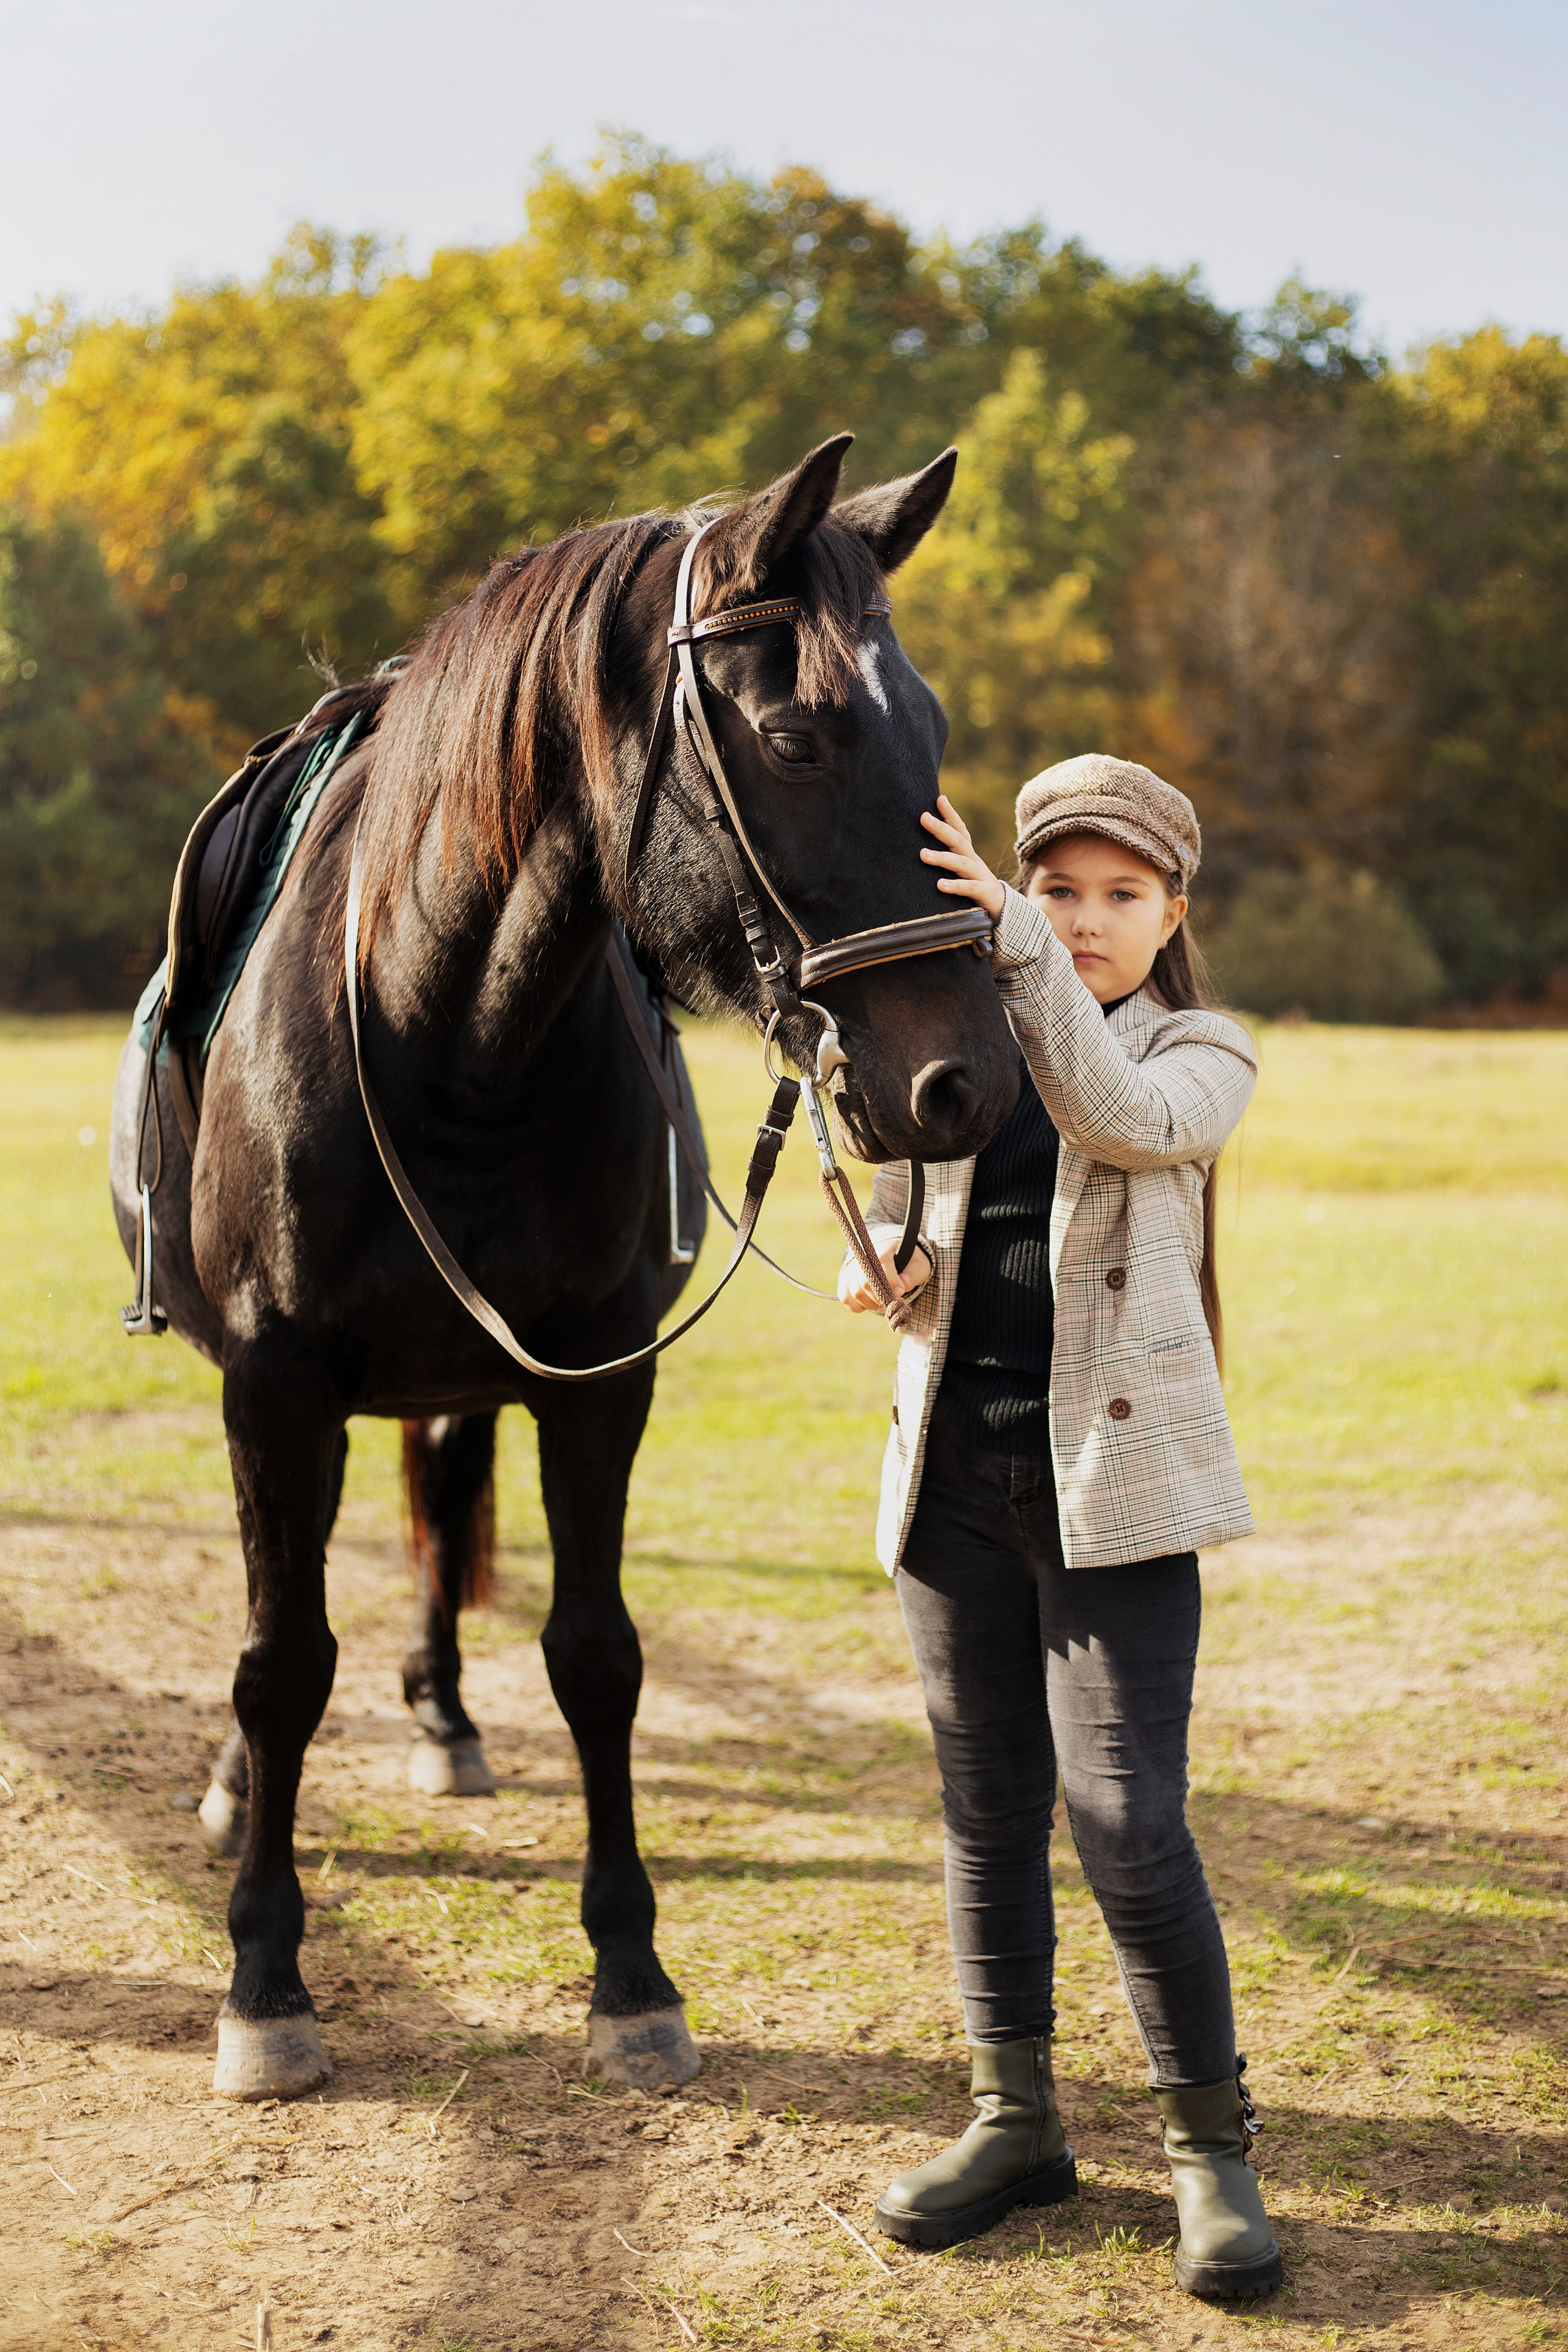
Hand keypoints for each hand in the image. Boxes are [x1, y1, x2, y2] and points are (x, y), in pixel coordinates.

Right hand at [837, 1241, 933, 1314]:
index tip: (901, 1292)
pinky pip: (846, 1298)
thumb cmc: (908, 1263)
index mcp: (883, 1248)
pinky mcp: (846, 1281)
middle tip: (894, 1301)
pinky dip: (859, 1306)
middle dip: (882, 1297)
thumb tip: (903, 1286)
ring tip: (885, 1302)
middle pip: (865, 1282)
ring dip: (873, 1304)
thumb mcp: (918, 1265)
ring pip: (856, 1292)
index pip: (881, 1263)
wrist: (894, 1259)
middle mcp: (863, 1257)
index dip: (891, 1281)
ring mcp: (852, 1269)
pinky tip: (871, 1303)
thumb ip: (913, 1274)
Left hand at [920, 794, 1005, 921]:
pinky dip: (954, 886)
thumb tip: (921, 845)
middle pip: (958, 841)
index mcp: (968, 854)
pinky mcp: (983, 893)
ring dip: (942, 858)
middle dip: (941, 828)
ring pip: (961, 863)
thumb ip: (949, 855)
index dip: (951, 814)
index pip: (960, 830)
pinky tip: (939, 885)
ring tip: (923, 854)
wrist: (1003, 908)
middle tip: (924, 817)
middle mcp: (973, 861)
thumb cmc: (975, 886)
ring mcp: (979, 876)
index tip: (940, 798)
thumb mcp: (963, 868)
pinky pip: (968, 888)